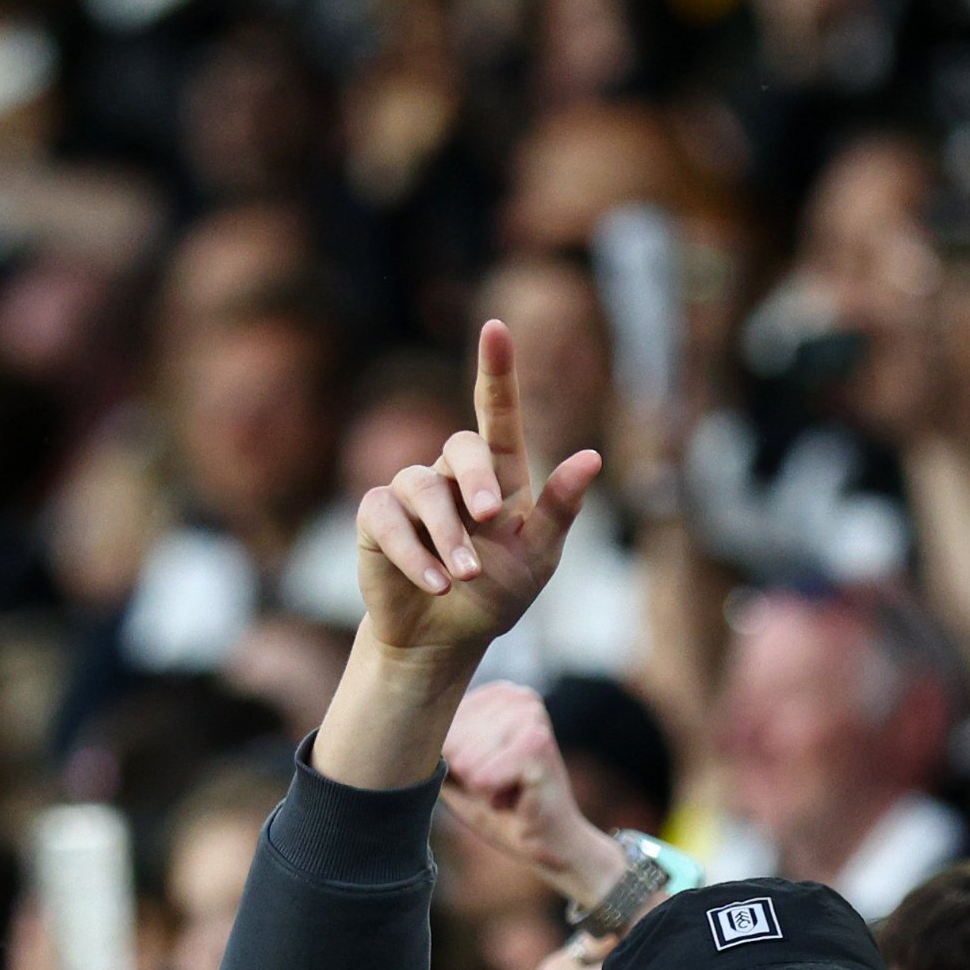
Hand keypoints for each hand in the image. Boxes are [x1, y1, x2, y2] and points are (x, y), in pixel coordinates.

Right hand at [351, 320, 605, 672]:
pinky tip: (436, 584)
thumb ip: (560, 509)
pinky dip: (414, 553)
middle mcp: (453, 474)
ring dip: (448, 535)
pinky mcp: (376, 519)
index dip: (495, 370)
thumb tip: (592, 457)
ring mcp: (411, 493)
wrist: (442, 639)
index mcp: (499, 474)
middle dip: (478, 480)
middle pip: (462, 447)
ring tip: (464, 577)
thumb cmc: (496, 594)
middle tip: (491, 519)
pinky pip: (387, 518)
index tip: (495, 330)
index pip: (496, 412)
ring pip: (423, 487)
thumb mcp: (538, 556)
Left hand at [442, 682, 627, 907]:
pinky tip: (516, 797)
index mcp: (497, 694)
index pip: (439, 724)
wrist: (549, 843)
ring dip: (482, 787)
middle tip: (501, 785)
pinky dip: (493, 798)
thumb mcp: (455, 770)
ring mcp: (530, 716)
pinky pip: (480, 778)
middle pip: (450, 741)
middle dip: (469, 776)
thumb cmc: (499, 807)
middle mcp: (517, 695)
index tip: (486, 773)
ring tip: (508, 789)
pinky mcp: (537, 744)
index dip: (455, 762)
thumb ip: (432, 744)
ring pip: (463, 760)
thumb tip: (392, 723)